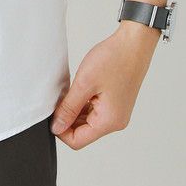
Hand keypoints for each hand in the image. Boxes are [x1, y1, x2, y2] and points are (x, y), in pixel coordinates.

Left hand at [50, 22, 159, 148]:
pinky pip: (94, 111)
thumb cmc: (113, 59)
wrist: (134, 44)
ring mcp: (116, 113)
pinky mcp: (115, 104)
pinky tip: (78, 88)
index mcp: (109, 121)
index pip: (77, 141)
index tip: (51, 112)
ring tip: (70, 90)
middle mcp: (115, 122)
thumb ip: (69, 108)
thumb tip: (56, 127)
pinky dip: (83, 103)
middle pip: (83, 132)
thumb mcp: (84, 83)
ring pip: (88, 121)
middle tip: (59, 98)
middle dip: (67, 118)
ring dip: (75, 110)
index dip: (60, 130)